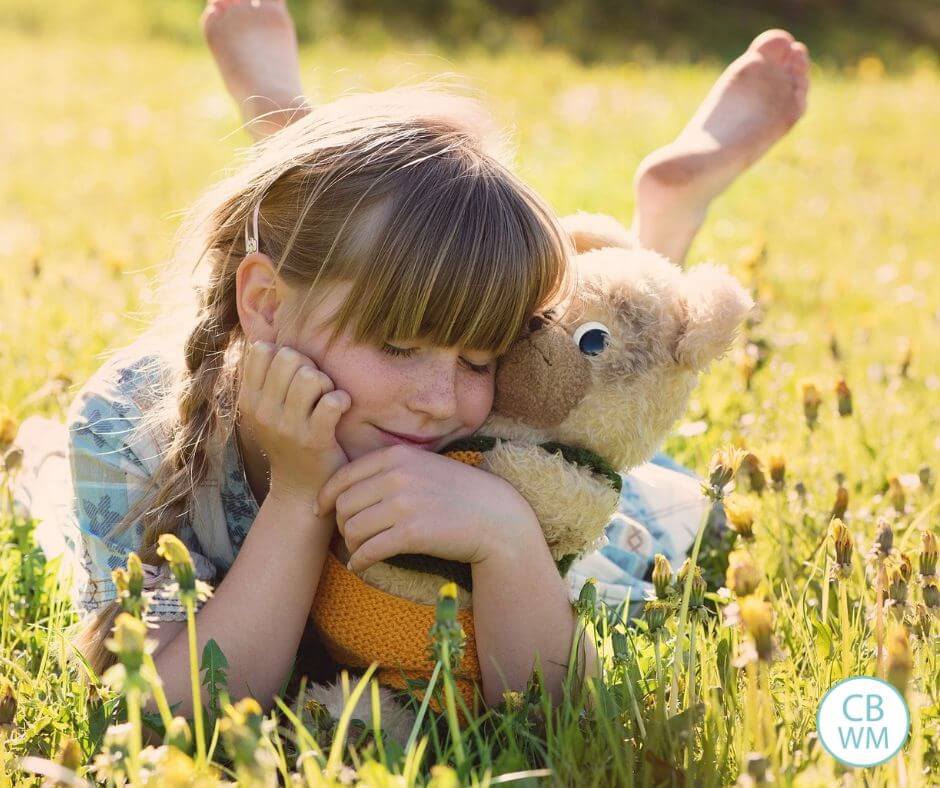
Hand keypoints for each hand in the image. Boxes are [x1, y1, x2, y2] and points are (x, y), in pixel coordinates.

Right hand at [237, 341, 349, 505]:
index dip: (284, 353)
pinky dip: (342, 401)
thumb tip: (265, 335)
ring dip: (326, 383)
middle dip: (309, 366)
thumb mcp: (266, 409)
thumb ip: (265, 376)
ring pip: (311, 377)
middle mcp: (263, 413)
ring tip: (326, 399)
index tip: (293, 375)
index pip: (261, 350)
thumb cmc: (289, 439)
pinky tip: (340, 410)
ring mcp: (288, 428)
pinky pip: (333, 401)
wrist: (300, 489)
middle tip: (315, 389)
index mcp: (248, 400)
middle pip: (289, 357)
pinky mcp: (315, 440)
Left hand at [316, 444, 539, 572]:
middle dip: (340, 523)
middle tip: (349, 535)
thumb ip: (389, 469)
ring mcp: (404, 504)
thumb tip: (348, 489)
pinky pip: (368, 550)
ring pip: (352, 528)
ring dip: (351, 545)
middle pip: (343, 504)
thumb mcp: (423, 466)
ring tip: (359, 551)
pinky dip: (359, 561)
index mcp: (396, 456)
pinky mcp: (412, 533)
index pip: (343, 476)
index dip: (325, 496)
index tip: (320, 511)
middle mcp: (397, 476)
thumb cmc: (458, 493)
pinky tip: (361, 565)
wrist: (495, 517)